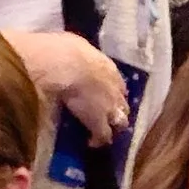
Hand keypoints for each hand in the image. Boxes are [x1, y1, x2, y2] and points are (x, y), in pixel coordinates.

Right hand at [11, 30, 129, 141]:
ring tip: (104, 132)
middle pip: (123, 104)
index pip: (118, 84)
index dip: (113, 92)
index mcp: (109, 69)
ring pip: (120, 122)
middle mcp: (115, 89)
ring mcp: (109, 108)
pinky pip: (103, 136)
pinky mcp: (99, 123)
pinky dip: (98, 141)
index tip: (106, 96)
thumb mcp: (76, 45)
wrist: (65, 64)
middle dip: (117, 110)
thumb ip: (79, 54)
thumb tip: (71, 52)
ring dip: (113, 127)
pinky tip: (90, 143)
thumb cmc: (65, 50)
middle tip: (108, 116)